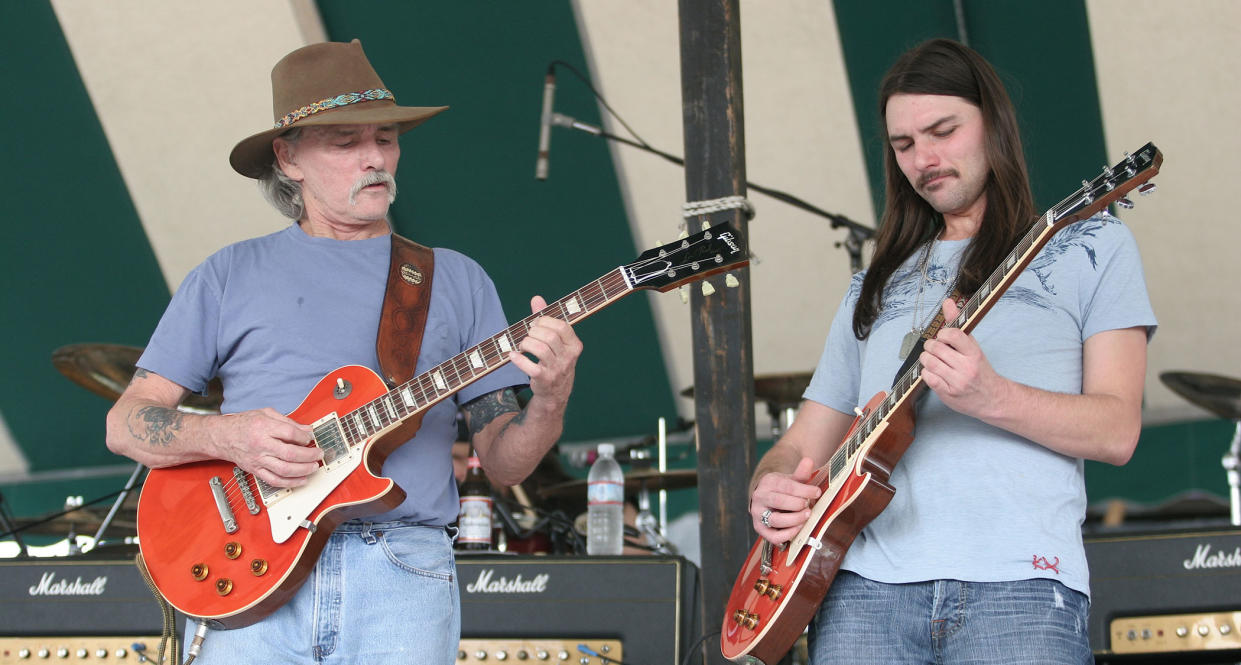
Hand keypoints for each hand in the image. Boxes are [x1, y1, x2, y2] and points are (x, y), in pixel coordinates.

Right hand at [214, 408, 320, 487]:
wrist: (223, 437)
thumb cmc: (244, 423)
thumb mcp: (266, 414)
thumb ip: (288, 422)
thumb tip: (307, 430)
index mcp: (264, 428)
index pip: (290, 434)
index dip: (304, 437)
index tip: (311, 438)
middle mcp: (261, 445)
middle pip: (290, 454)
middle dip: (309, 456)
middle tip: (319, 454)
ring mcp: (258, 460)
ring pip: (284, 470)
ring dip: (303, 470)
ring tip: (314, 467)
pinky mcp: (256, 470)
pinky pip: (274, 481)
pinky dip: (290, 483)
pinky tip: (301, 480)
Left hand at [508, 295, 582, 407]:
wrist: (555, 393)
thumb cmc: (554, 361)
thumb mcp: (555, 342)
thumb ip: (546, 320)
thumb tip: (536, 299)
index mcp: (574, 345)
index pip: (562, 326)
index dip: (546, 321)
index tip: (536, 324)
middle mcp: (569, 357)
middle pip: (549, 336)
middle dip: (533, 332)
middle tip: (528, 335)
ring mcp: (558, 370)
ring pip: (540, 349)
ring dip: (526, 343)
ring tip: (522, 345)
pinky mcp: (545, 380)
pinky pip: (531, 367)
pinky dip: (519, 359)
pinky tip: (513, 355)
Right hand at [750, 457, 821, 544]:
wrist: (766, 499)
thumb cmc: (782, 490)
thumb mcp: (791, 479)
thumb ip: (801, 473)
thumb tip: (809, 460)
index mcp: (768, 483)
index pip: (787, 486)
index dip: (804, 490)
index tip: (817, 492)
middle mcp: (760, 498)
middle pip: (780, 502)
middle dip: (798, 505)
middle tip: (809, 506)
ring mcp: (758, 514)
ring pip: (776, 520)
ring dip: (795, 519)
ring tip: (806, 516)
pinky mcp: (760, 529)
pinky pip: (773, 536)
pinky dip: (788, 534)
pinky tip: (798, 528)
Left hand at [919, 298, 1004, 419]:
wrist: (993, 398)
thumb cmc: (979, 369)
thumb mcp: (972, 346)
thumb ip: (957, 325)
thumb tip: (948, 302)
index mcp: (974, 353)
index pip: (952, 334)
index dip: (942, 334)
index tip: (943, 338)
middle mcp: (967, 367)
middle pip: (936, 348)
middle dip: (931, 346)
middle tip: (935, 349)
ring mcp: (957, 382)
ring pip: (929, 362)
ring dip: (926, 359)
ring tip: (933, 360)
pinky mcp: (948, 394)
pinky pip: (927, 377)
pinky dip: (926, 372)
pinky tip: (934, 372)